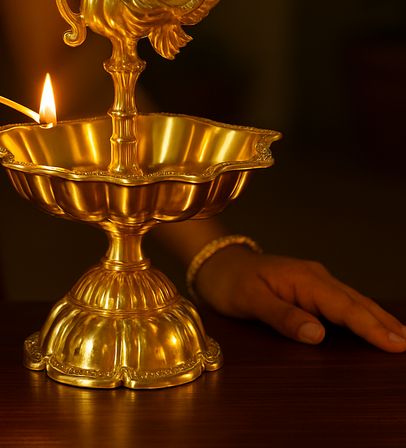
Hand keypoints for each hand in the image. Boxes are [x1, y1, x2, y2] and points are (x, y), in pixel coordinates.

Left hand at [195, 245, 405, 352]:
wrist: (218, 263)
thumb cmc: (231, 282)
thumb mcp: (250, 301)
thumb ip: (282, 317)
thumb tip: (317, 334)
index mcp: (304, 279)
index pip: (344, 307)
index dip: (370, 327)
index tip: (395, 343)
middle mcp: (315, 277)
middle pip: (356, 303)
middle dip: (383, 324)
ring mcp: (314, 281)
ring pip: (353, 301)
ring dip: (377, 319)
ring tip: (400, 338)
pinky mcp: (311, 288)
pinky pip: (343, 301)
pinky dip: (362, 314)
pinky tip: (373, 324)